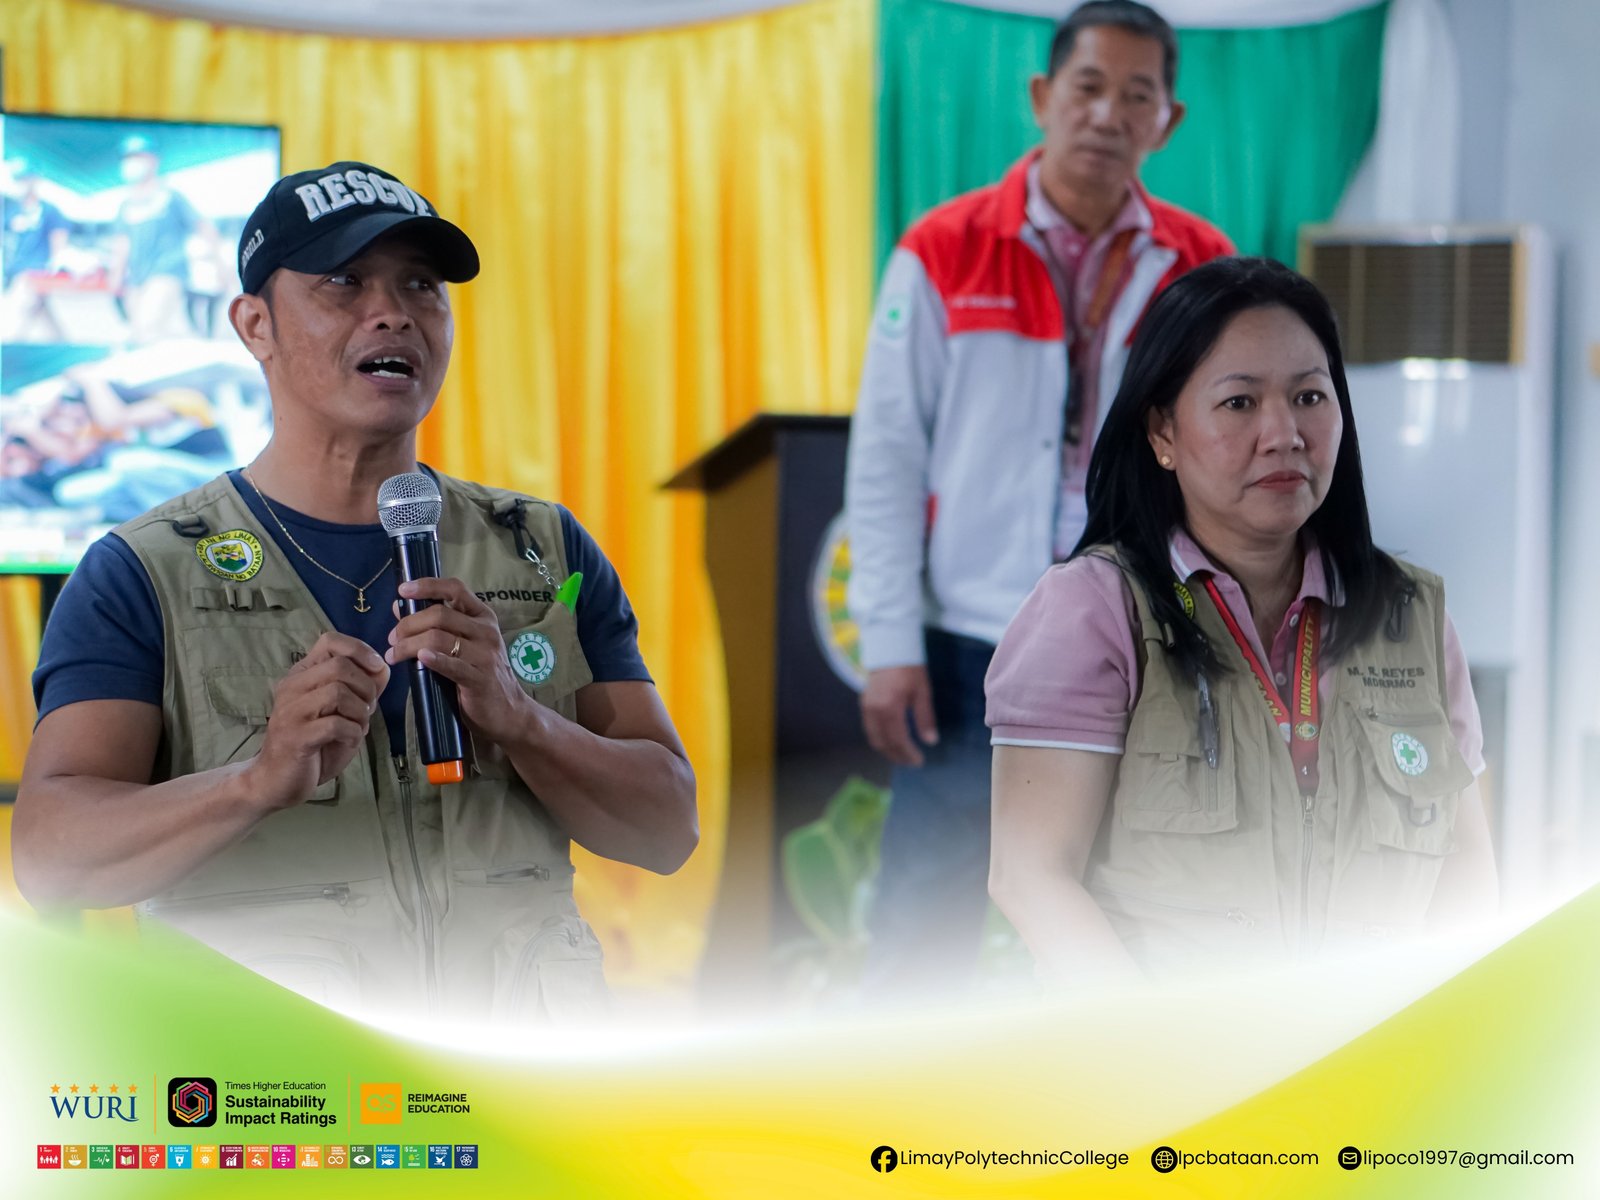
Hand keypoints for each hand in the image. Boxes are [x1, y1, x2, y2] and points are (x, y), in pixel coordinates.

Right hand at [245, 633, 388, 808]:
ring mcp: (291, 711)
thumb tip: (383, 668)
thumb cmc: (314, 743)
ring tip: (358, 726)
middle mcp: (293, 687)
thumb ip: (361, 688)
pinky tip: (349, 740)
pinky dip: (353, 732)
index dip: (360, 649)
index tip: (377, 668)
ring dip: (360, 711)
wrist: (277, 781)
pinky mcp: (296, 737)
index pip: (330, 640)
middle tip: (367, 708)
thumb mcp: (342, 711)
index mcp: (302, 675)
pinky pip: (336, 724)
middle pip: (340, 666)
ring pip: (338, 692)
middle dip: (366, 687)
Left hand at [387, 577, 534, 748]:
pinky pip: (452, 665)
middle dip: (408, 625)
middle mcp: (486, 631)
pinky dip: (433, 659)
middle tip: (392, 639)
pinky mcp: (480, 679)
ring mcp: (485, 655)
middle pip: (439, 615)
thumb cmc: (480, 675)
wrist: (509, 711)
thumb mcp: (462, 645)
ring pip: (438, 639)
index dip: (427, 586)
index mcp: (482, 617)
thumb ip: (435, 626)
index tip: (403, 590)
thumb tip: (399, 607)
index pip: (455, 589)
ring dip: (408, 646)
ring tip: (394, 655)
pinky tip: (420, 659)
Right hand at [861, 664, 937, 767]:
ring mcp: (866, 708)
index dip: (908, 754)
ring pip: (874, 738)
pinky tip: (892, 740)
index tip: (919, 761)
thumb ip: (925, 718)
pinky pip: (870, 729)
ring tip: (902, 755)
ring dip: (887, 750)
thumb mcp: (922, 693)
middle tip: (911, 762)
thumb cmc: (910, 668)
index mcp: (890, 708)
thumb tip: (931, 741)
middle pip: (883, 743)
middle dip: (897, 756)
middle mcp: (874, 711)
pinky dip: (880, 739)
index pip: (898, 740)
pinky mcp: (863, 704)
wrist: (890, 647)